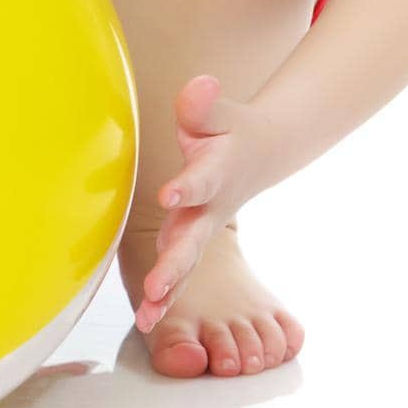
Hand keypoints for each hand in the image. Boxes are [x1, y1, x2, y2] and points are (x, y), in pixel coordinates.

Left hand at [134, 74, 277, 333]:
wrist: (262, 152)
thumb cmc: (231, 129)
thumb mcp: (220, 112)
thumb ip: (203, 105)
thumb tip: (199, 86)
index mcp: (216, 171)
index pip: (200, 179)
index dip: (187, 186)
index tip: (169, 193)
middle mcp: (210, 207)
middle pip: (192, 239)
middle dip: (175, 263)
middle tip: (158, 286)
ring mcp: (202, 228)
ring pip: (186, 264)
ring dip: (168, 291)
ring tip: (148, 316)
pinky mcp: (192, 240)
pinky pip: (180, 272)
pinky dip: (165, 297)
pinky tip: (145, 320)